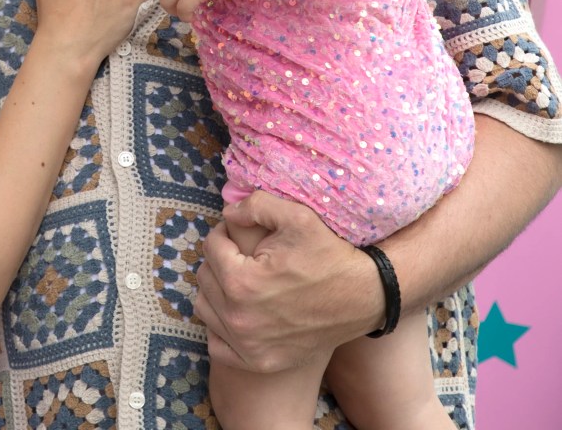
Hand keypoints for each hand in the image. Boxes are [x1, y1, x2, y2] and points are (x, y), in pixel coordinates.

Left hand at [195, 191, 381, 372]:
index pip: (211, 246)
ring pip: (206, 307)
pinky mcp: (259, 362)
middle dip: (220, 259)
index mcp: (243, 282)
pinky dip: (222, 326)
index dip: (225, 233)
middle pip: (205, 276)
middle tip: (243, 254)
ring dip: (217, 289)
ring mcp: (249, 346)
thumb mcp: (297, 216)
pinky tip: (241, 310)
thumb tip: (227, 213)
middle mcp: (240, 319)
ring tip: (242, 278)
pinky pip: (217, 344)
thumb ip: (255, 205)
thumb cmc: (330, 254)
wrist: (364, 297)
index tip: (241, 234)